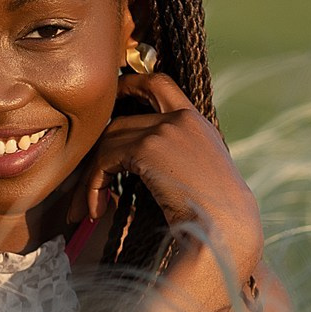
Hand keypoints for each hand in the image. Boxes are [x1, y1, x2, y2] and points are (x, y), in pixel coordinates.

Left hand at [80, 72, 265, 273]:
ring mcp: (164, 130)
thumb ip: (176, 156)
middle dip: (96, 152)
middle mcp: (181, 119)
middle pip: (120, 122)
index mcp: (197, 122)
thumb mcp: (200, 173)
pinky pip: (104, 161)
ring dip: (91, 178)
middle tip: (84, 183)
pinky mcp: (147, 148)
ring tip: (88, 209)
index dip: (130, 84)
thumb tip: (136, 163)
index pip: (159, 84)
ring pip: (107, 142)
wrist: (227, 227)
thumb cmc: (215, 214)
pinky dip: (93, 186)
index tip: (111, 94)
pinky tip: (97, 211)